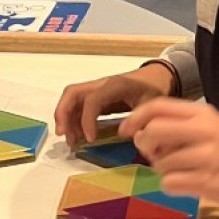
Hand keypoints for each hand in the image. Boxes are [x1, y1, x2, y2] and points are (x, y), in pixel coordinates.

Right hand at [54, 63, 175, 149]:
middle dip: (63, 113)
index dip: (87, 120)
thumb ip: (140, 119)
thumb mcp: (152, 104)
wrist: (155, 77)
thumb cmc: (153, 90)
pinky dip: (73, 120)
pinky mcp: (96, 97)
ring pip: (72, 99)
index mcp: (115, 85)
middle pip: (72, 93)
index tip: (90, 140)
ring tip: (70, 141)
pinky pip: (78, 106)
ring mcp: (96, 89)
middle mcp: (101, 84)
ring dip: (66, 119)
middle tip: (63, 135)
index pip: (92, 100)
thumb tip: (124, 134)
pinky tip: (77, 136)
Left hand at [119, 99, 218, 212]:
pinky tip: (185, 183)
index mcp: (202, 113)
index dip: (135, 117)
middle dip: (145, 144)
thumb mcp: (208, 125)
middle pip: (153, 131)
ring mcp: (206, 157)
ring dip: (162, 169)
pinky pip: (169, 183)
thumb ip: (176, 124)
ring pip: (160, 162)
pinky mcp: (206, 182)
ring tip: (181, 170)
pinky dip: (171, 185)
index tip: (126, 129)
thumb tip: (140, 133)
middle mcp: (203, 132)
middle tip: (154, 153)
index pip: (157, 106)